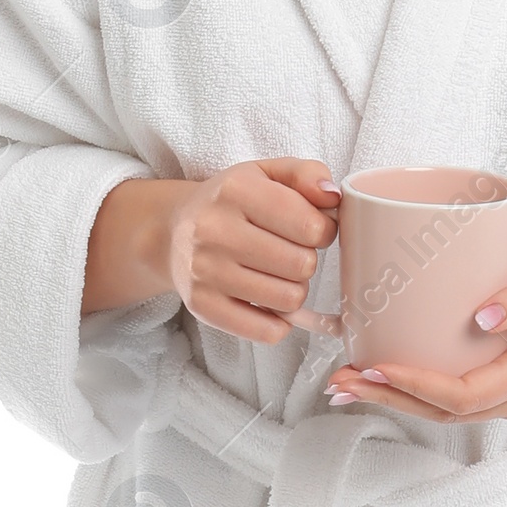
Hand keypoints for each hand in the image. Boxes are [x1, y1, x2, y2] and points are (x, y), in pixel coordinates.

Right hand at [81, 159, 340, 338]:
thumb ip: (306, 174)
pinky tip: (268, 304)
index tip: (310, 230)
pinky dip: (278, 322)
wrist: (172, 231)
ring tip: (276, 275)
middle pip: (302, 265)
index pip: (310, 226)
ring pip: (289, 299)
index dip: (323, 231)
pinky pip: (266, 331)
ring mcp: (205, 271)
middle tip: (290, 253)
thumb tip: (333, 197)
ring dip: (293, 290)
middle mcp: (214, 229)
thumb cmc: (231, 203)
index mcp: (236, 190)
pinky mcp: (202, 306)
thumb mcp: (267, 174)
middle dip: (306, 261)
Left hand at [326, 239, 506, 422]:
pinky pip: (447, 402)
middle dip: (391, 399)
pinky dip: (408, 394)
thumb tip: (484, 319)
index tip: (376, 367)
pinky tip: (373, 381)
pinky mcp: (492, 392)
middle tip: (340, 381)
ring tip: (344, 384)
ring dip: (392, 401)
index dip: (418, 387)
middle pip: (447, 413)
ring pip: (442, 414)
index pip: (467, 394)